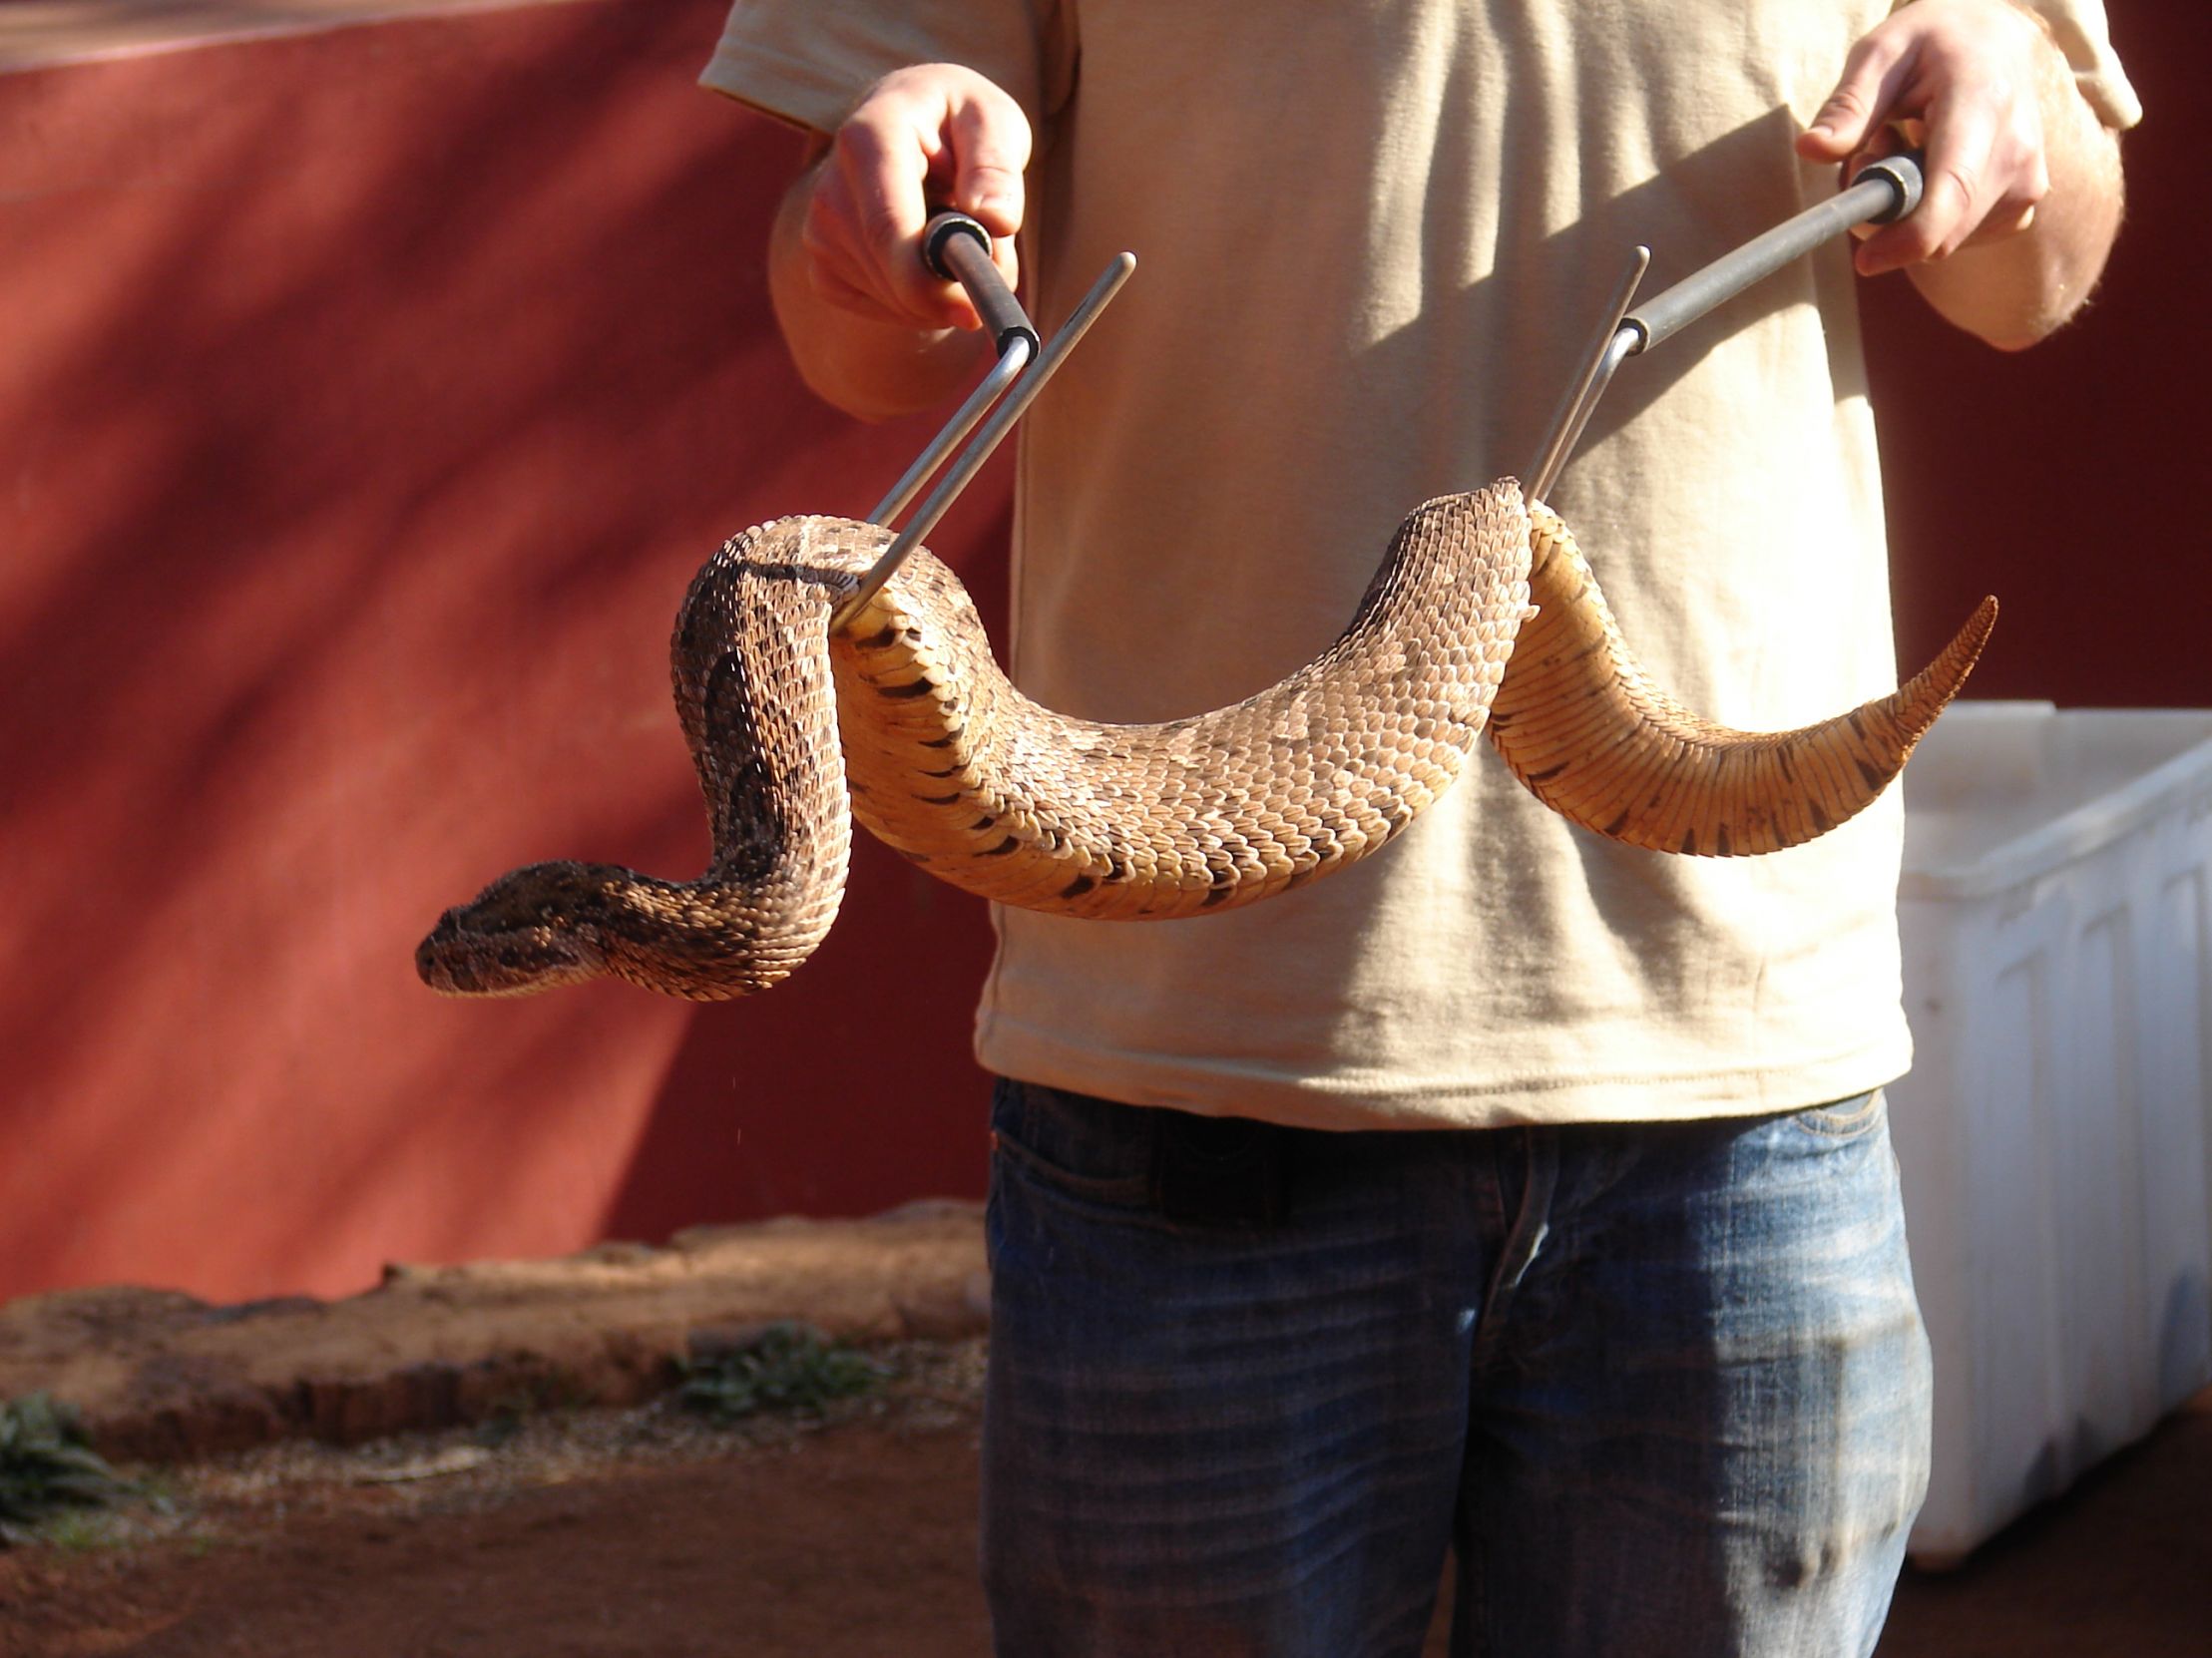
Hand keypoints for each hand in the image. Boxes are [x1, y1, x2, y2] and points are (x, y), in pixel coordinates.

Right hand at [798, 63, 1031, 333]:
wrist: (910, 122)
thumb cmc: (957, 121)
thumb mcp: (992, 121)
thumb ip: (996, 168)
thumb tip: (995, 220)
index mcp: (869, 138)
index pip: (887, 226)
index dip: (928, 279)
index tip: (972, 308)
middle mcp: (831, 188)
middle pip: (892, 275)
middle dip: (951, 288)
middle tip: (994, 256)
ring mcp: (820, 232)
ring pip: (894, 299)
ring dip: (941, 290)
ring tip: (953, 232)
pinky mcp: (823, 266)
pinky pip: (882, 309)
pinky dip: (918, 300)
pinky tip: (924, 254)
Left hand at [1797, 0, 2065, 278]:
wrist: (1996, 41)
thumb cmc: (1931, 44)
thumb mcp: (1881, 53)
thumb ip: (1848, 104)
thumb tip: (1811, 149)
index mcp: (1983, 103)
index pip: (1953, 191)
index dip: (1907, 240)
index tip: (1864, 261)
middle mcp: (2016, 148)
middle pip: (1942, 231)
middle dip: (1888, 215)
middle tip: (1872, 152)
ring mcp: (2027, 179)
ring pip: (1946, 240)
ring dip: (1908, 212)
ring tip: (1906, 147)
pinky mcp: (2023, 201)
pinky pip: (1959, 237)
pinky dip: (1932, 217)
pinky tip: (1930, 171)